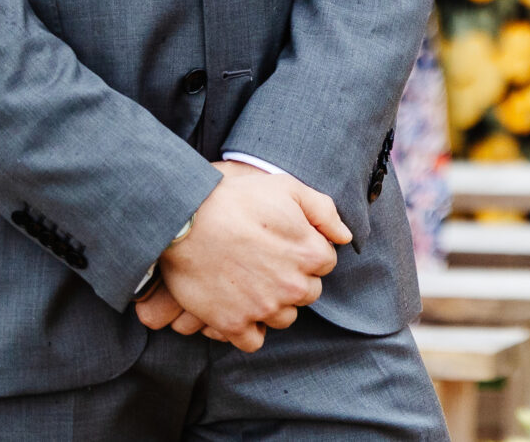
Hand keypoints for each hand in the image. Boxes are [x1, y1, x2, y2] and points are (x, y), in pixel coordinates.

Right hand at [145, 161, 347, 350]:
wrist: (184, 219)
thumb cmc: (237, 199)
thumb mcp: (287, 188)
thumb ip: (323, 211)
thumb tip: (344, 236)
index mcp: (311, 254)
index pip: (325, 262)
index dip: (305, 251)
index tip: (284, 243)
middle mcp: (293, 287)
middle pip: (307, 293)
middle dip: (293, 279)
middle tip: (267, 262)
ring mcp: (263, 308)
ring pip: (284, 317)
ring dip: (273, 304)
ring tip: (252, 282)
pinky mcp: (233, 324)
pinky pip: (253, 341)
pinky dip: (248, 329)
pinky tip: (240, 308)